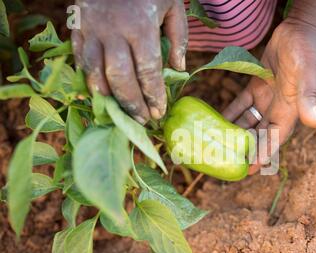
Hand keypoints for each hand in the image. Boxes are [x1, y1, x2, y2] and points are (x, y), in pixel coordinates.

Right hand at [72, 0, 187, 122]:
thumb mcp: (173, 6)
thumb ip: (178, 38)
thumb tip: (179, 70)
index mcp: (141, 27)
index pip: (148, 72)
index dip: (153, 96)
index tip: (158, 113)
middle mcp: (114, 31)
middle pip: (121, 79)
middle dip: (132, 104)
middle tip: (141, 120)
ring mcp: (92, 29)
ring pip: (95, 71)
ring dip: (106, 96)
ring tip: (118, 111)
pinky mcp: (77, 25)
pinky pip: (79, 57)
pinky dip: (87, 76)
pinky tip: (97, 90)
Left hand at [222, 0, 315, 173]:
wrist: (300, 31)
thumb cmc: (308, 54)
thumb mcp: (308, 78)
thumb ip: (309, 100)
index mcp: (290, 112)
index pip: (274, 140)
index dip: (263, 155)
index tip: (249, 170)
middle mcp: (277, 110)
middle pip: (259, 135)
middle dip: (245, 149)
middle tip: (227, 160)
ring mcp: (266, 99)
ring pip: (248, 122)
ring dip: (234, 132)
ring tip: (217, 144)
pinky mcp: (256, 87)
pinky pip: (241, 104)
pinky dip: (231, 112)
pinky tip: (216, 120)